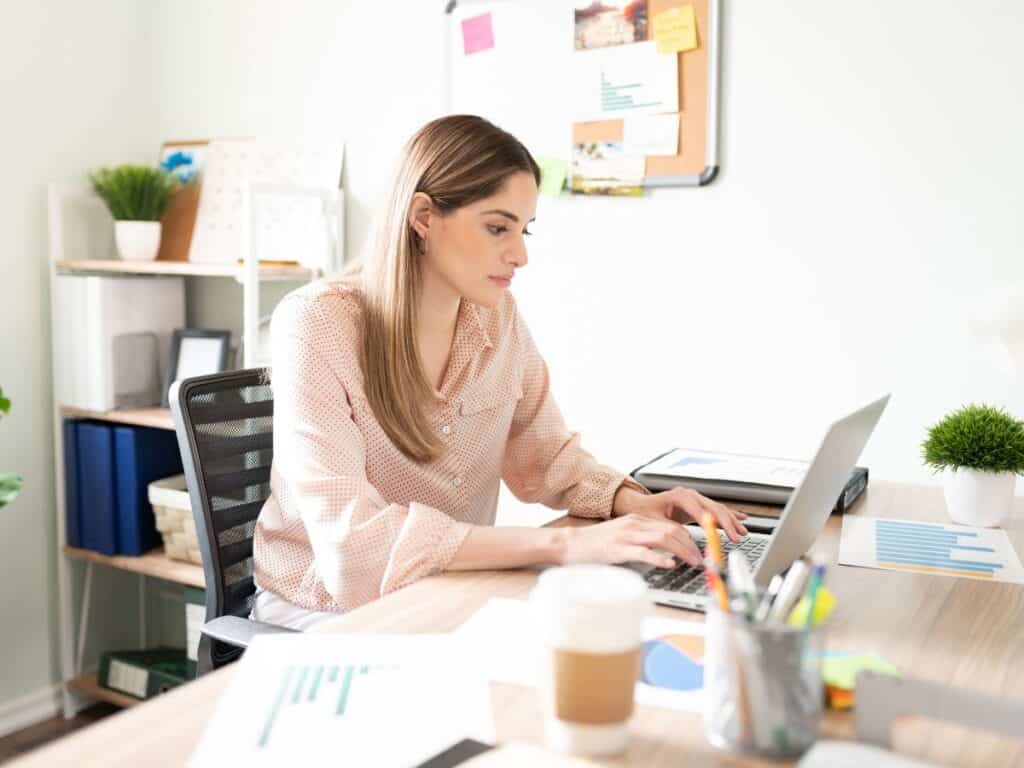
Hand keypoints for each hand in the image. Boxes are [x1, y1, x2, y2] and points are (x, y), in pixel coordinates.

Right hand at [562, 513, 703, 569]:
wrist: (569, 543)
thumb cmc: (595, 544)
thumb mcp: (623, 535)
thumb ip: (642, 540)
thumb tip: (667, 552)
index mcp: (637, 520)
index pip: (671, 526)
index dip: (690, 539)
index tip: (701, 551)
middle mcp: (634, 524)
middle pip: (672, 530)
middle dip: (692, 546)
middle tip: (704, 560)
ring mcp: (626, 536)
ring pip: (663, 538)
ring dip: (683, 551)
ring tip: (694, 562)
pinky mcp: (617, 549)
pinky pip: (643, 552)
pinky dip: (659, 557)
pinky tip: (670, 564)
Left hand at [613, 486, 747, 542]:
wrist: (640, 504)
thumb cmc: (646, 512)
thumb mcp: (655, 522)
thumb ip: (670, 529)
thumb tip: (684, 539)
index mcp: (680, 496)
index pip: (702, 511)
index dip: (713, 525)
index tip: (721, 537)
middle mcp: (691, 494)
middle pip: (714, 509)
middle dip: (727, 524)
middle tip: (736, 538)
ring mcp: (696, 499)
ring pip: (718, 509)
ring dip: (731, 521)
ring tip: (742, 532)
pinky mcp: (698, 505)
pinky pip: (716, 510)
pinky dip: (729, 515)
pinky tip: (741, 518)